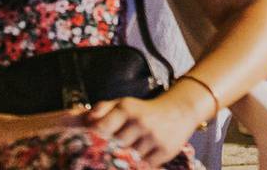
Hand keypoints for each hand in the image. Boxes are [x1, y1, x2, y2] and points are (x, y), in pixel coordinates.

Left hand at [82, 88, 210, 165]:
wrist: (179, 110)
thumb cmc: (144, 110)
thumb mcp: (124, 103)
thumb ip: (102, 108)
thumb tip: (87, 119)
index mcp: (127, 108)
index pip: (101, 129)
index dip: (93, 140)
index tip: (90, 146)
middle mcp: (140, 121)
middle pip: (114, 147)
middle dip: (108, 153)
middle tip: (104, 156)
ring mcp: (153, 137)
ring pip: (128, 159)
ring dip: (123, 161)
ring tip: (120, 158)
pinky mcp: (164, 150)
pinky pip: (144, 166)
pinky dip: (138, 166)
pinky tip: (135, 161)